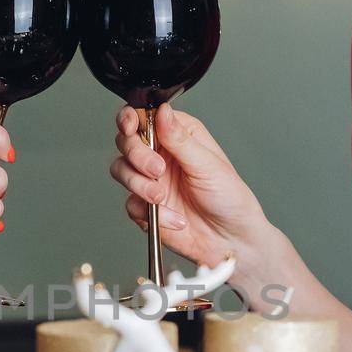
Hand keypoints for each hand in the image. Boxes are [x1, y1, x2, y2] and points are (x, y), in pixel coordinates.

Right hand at [109, 103, 270, 268]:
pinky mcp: (145, 206)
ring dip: (139, 184)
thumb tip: (162, 110)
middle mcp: (160, 155)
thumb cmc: (229, 198)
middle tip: (157, 170)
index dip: (130, 118)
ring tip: (162, 196)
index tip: (130, 126)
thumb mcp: (208, 164)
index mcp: (177, 136)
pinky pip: (131, 203)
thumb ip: (180, 138)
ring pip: (121, 170)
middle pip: (125, 141)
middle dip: (137, 155)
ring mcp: (150, 181)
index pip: (143, 117)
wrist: (230, 240)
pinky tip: (174, 219)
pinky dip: (150, 212)